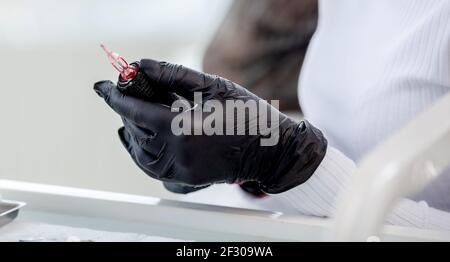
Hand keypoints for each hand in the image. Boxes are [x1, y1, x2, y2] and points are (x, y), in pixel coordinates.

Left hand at [94, 59, 326, 193]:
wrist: (270, 150)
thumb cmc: (246, 114)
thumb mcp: (212, 86)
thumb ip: (172, 75)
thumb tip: (139, 66)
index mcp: (183, 129)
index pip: (136, 112)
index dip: (116, 97)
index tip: (104, 87)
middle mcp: (178, 155)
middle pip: (135, 131)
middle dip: (127, 110)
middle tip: (128, 92)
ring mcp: (181, 172)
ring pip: (139, 153)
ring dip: (131, 132)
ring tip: (131, 115)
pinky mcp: (186, 181)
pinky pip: (152, 169)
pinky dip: (141, 153)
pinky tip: (141, 140)